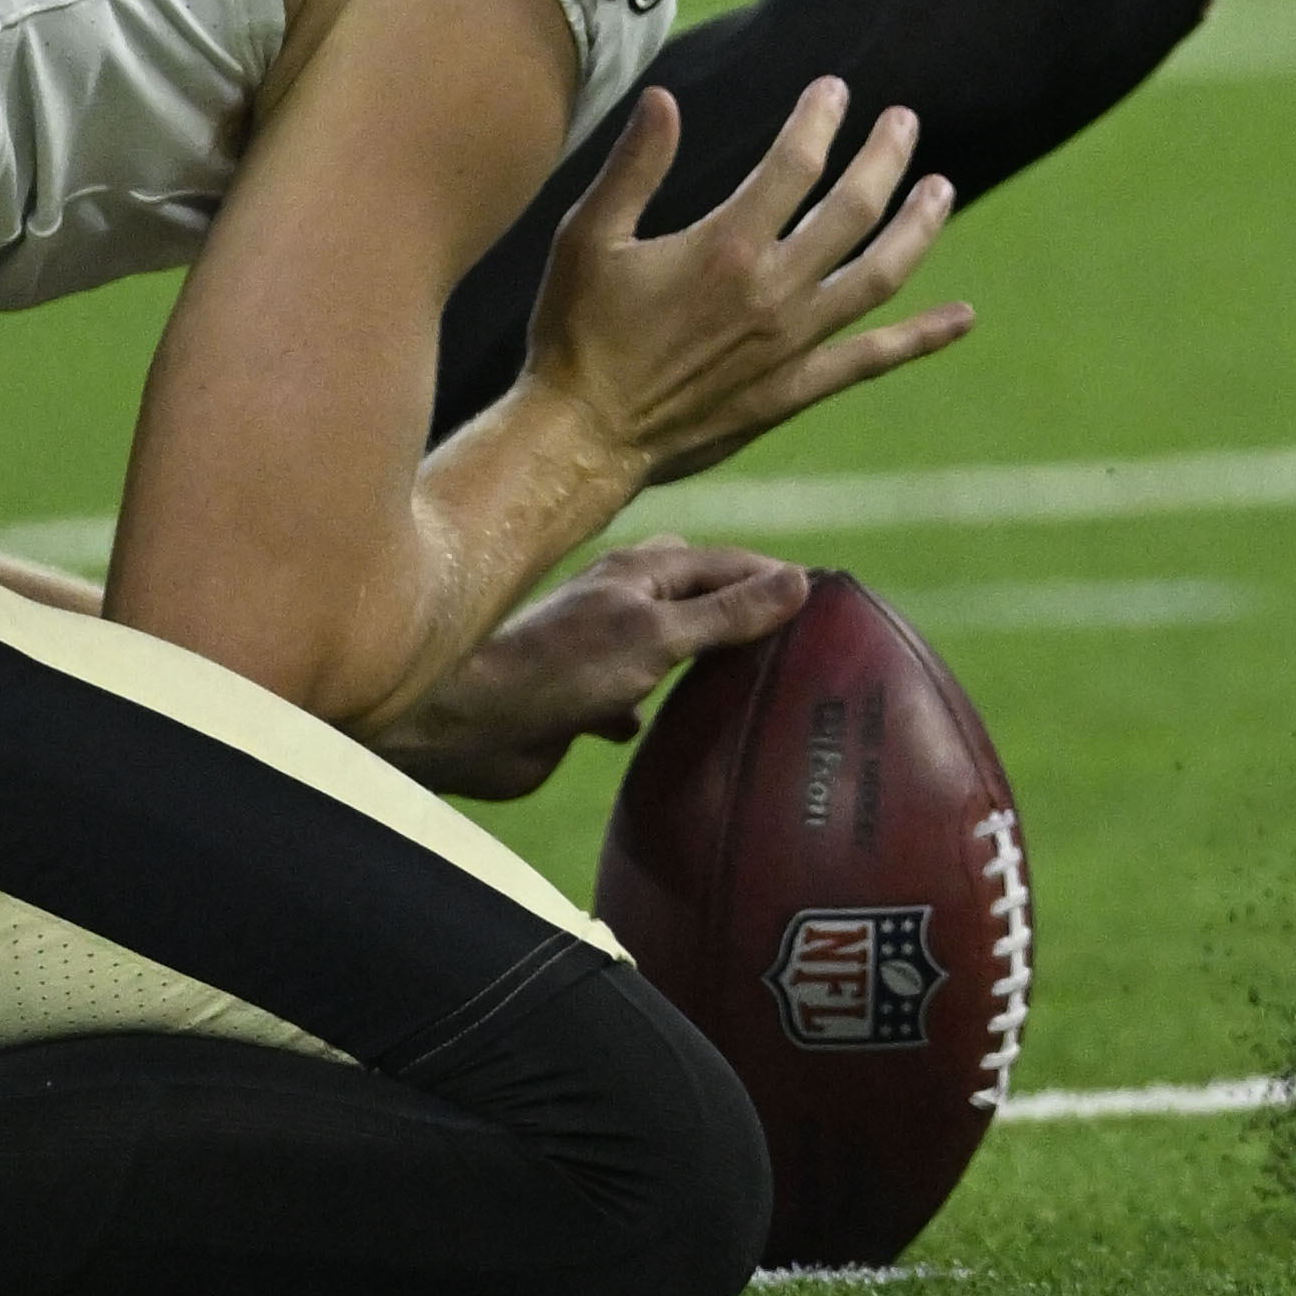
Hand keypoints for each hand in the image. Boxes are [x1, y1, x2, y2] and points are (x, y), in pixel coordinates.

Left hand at [364, 541, 806, 799]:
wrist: (468, 725)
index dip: (775, 577)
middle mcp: (621, 600)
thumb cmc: (558, 669)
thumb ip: (726, 614)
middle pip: (697, 596)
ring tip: (750, 687)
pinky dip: (654, 709)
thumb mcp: (657, 637)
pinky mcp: (580, 698)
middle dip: (741, 613)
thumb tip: (800, 580)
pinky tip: (666, 733)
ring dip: (701, 662)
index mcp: (640, 569)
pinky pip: (632, 696)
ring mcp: (599, 648)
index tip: (828, 599)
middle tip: (796, 643)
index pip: (728, 562)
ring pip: (667, 646)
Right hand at [530, 76, 962, 485]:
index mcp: (725, 246)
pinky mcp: (794, 389)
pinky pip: (871, 359)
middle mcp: (772, 292)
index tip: (835, 90)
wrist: (585, 436)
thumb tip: (664, 97)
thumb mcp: (587, 237)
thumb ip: (633, 166)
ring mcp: (791, 345)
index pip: (795, 163)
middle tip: (904, 121)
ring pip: (878, 276)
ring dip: (917, 228)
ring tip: (941, 188)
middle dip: (884, 158)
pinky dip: (921, 337)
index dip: (820, 119)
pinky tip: (961, 318)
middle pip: (853, 210)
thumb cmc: (576, 332)